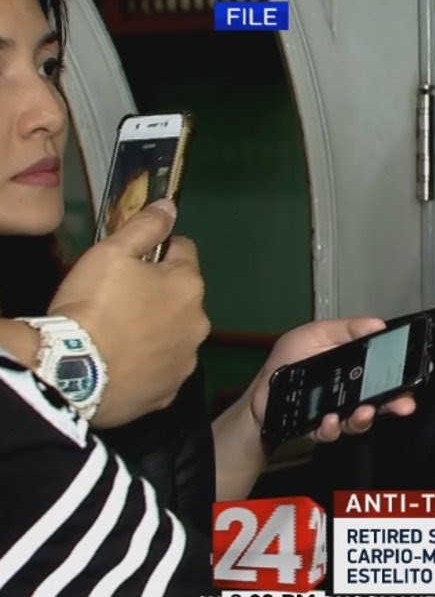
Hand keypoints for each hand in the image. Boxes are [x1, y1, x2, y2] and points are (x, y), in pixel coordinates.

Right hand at [47, 200, 209, 427]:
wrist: (73, 372)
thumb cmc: (93, 305)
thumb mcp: (111, 253)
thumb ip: (146, 227)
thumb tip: (171, 205)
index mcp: (189, 286)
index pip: (184, 252)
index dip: (159, 250)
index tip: (135, 258)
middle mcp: (199, 323)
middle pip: (182, 297)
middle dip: (160, 293)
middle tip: (121, 298)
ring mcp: (186, 361)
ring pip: (175, 334)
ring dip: (157, 330)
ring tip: (120, 334)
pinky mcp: (169, 391)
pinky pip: (161, 369)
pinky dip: (148, 363)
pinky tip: (122, 362)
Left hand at [212, 317, 418, 500]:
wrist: (261, 391)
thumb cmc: (288, 361)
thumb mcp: (316, 334)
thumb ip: (346, 329)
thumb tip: (378, 324)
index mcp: (356, 367)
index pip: (385, 372)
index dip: (402, 374)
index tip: (413, 375)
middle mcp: (352, 393)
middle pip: (382, 399)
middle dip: (397, 403)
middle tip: (404, 404)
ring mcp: (338, 413)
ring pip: (360, 420)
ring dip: (365, 418)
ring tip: (364, 412)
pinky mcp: (320, 429)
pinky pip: (332, 432)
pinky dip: (333, 427)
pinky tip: (330, 419)